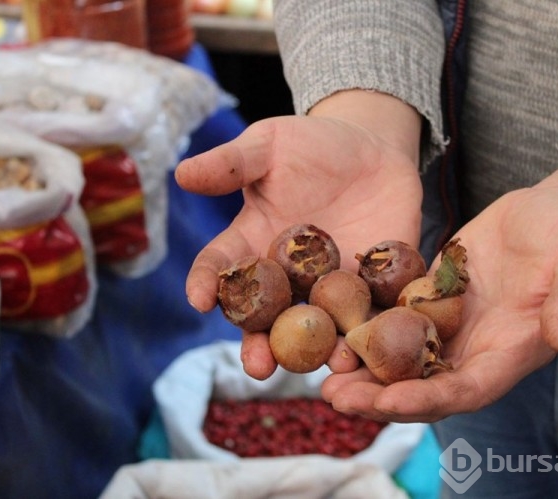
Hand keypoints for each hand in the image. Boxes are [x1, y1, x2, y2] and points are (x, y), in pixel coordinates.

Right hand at [175, 91, 423, 379]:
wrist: (372, 147)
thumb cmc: (311, 145)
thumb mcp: (268, 146)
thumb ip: (231, 164)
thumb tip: (182, 173)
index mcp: (253, 245)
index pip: (224, 269)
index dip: (208, 283)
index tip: (199, 299)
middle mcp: (287, 277)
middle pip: (268, 318)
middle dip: (261, 344)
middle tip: (259, 366)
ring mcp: (331, 286)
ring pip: (321, 327)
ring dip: (323, 350)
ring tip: (328, 364)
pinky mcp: (375, 286)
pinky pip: (373, 311)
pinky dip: (373, 329)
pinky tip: (376, 344)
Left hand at [321, 151, 557, 421]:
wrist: (551, 214)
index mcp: (509, 353)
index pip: (466, 390)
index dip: (428, 399)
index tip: (388, 401)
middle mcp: (473, 350)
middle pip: (422, 387)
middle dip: (379, 398)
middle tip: (335, 398)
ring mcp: (447, 326)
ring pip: (400, 362)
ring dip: (363, 374)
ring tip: (323, 378)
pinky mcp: (427, 298)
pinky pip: (392, 321)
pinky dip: (364, 332)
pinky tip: (332, 331)